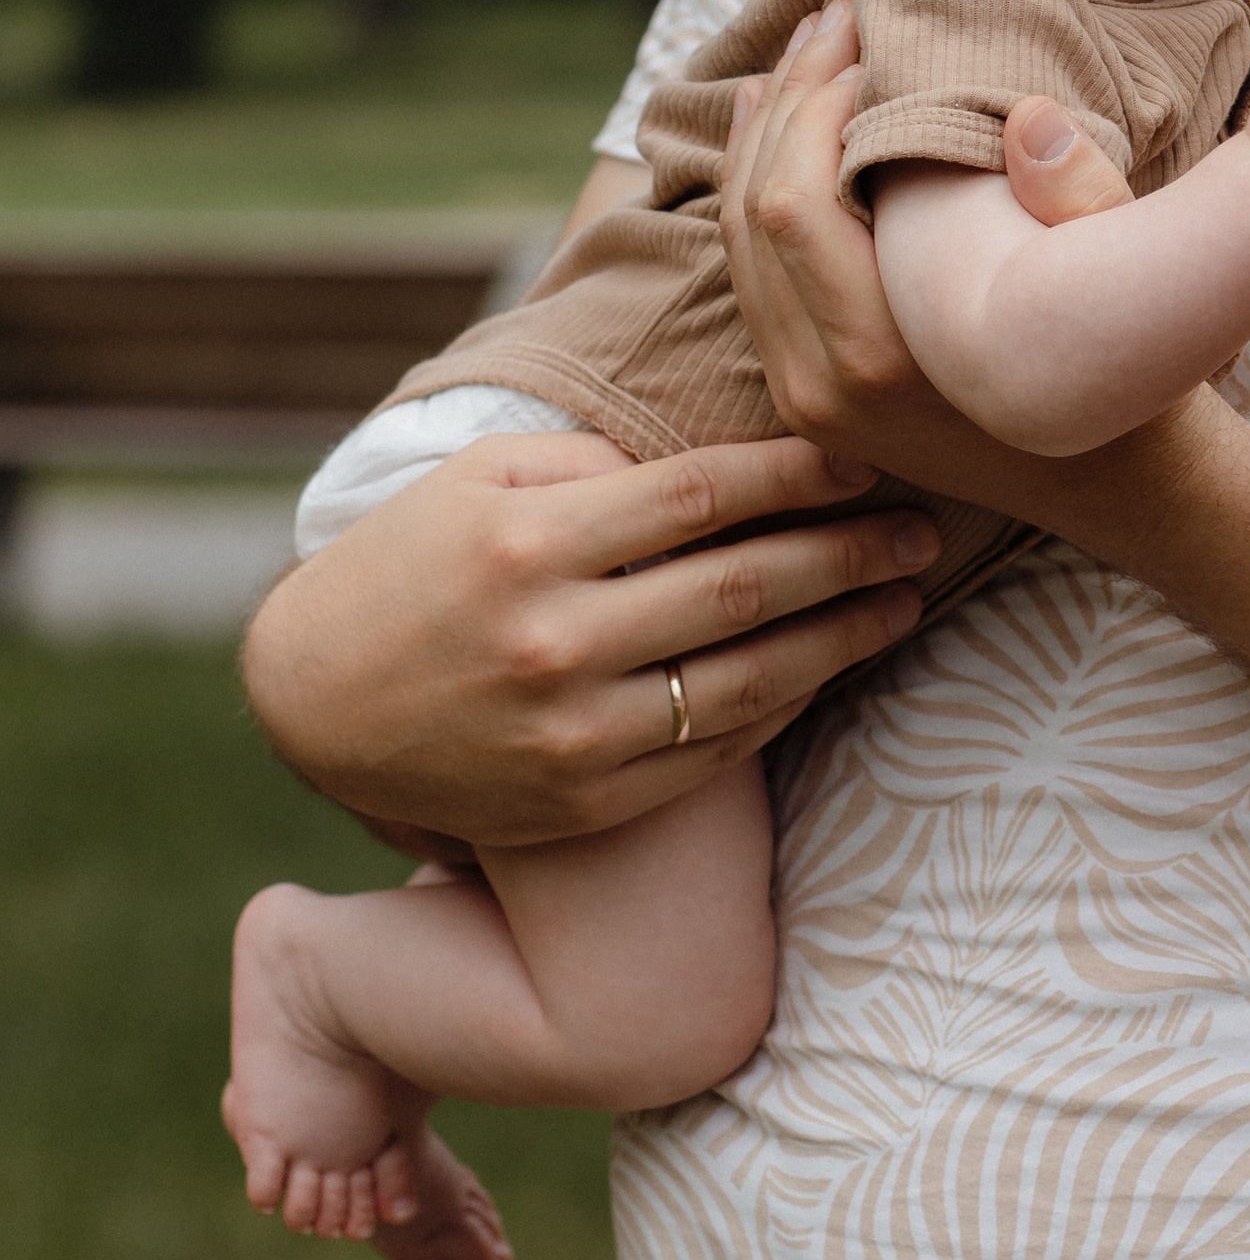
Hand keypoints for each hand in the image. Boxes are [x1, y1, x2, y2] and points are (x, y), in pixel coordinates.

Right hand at [240, 426, 944, 850]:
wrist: (316, 705)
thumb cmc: (414, 563)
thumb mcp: (479, 481)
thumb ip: (596, 466)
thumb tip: (727, 464)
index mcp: (527, 542)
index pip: (700, 494)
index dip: (798, 471)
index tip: (864, 455)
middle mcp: (552, 641)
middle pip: (743, 586)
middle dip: (850, 552)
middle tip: (922, 529)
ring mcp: (570, 734)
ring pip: (748, 679)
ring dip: (844, 638)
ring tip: (905, 599)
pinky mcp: (583, 804)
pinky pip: (714, 752)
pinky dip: (785, 705)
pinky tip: (829, 666)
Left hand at [718, 0, 1151, 504]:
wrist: (1117, 489)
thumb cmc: (1127, 380)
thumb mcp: (1126, 285)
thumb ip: (1079, 199)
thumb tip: (1025, 112)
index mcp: (887, 359)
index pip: (796, 204)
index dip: (815, 104)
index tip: (865, 37)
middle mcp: (823, 387)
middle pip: (752, 214)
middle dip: (785, 101)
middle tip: (831, 20)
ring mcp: (806, 397)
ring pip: (737, 244)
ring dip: (762, 137)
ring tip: (798, 54)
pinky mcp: (809, 393)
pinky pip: (752, 277)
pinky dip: (756, 192)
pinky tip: (774, 130)